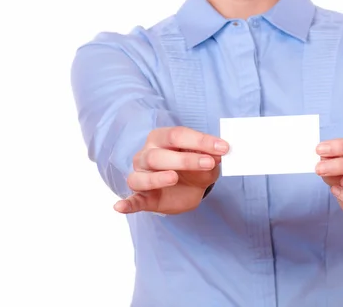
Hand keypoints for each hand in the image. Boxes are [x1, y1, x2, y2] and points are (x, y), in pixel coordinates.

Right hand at [113, 126, 228, 215]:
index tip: (223, 147)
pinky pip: (131, 199)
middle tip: (208, 163)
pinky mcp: (141, 197)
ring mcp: (141, 174)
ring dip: (157, 178)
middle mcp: (147, 153)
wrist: (189, 187)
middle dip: (185, 159)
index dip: (200, 141)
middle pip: (159, 155)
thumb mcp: (207, 160)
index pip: (178, 135)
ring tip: (173, 177)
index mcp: (163, 137)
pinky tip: (120, 207)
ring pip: (141, 176)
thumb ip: (211, 156)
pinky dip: (126, 204)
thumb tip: (219, 153)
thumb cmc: (195, 167)